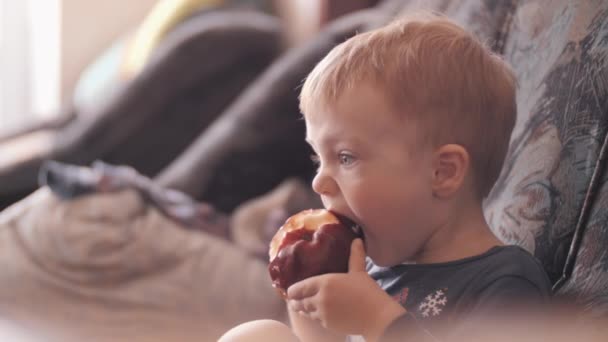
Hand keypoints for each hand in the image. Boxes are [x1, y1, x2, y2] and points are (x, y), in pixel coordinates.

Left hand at [286, 239, 405, 339]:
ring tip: (300, 308)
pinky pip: (316, 320)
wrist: (376, 316)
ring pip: (306, 312)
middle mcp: (320, 298)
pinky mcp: (328, 324)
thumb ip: (355, 256)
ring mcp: (322, 313)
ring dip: (302, 310)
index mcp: (324, 282)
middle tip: (292, 300)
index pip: (299, 288)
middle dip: (295, 301)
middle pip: (299, 302)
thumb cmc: (368, 292)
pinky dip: (313, 317)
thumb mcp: (359, 272)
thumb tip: (357, 240)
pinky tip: (315, 315)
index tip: (290, 291)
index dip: (292, 291)